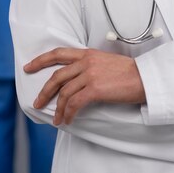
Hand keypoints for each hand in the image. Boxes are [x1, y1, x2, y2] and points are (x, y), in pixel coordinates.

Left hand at [24, 48, 145, 124]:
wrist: (145, 78)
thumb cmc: (129, 72)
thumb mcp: (106, 61)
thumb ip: (90, 65)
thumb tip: (78, 79)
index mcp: (88, 54)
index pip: (59, 53)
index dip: (41, 60)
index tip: (29, 66)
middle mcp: (86, 62)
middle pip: (57, 76)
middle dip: (44, 91)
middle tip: (37, 101)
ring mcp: (89, 75)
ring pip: (64, 93)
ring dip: (58, 108)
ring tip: (57, 118)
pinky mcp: (94, 89)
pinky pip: (74, 103)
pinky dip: (68, 113)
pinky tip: (68, 119)